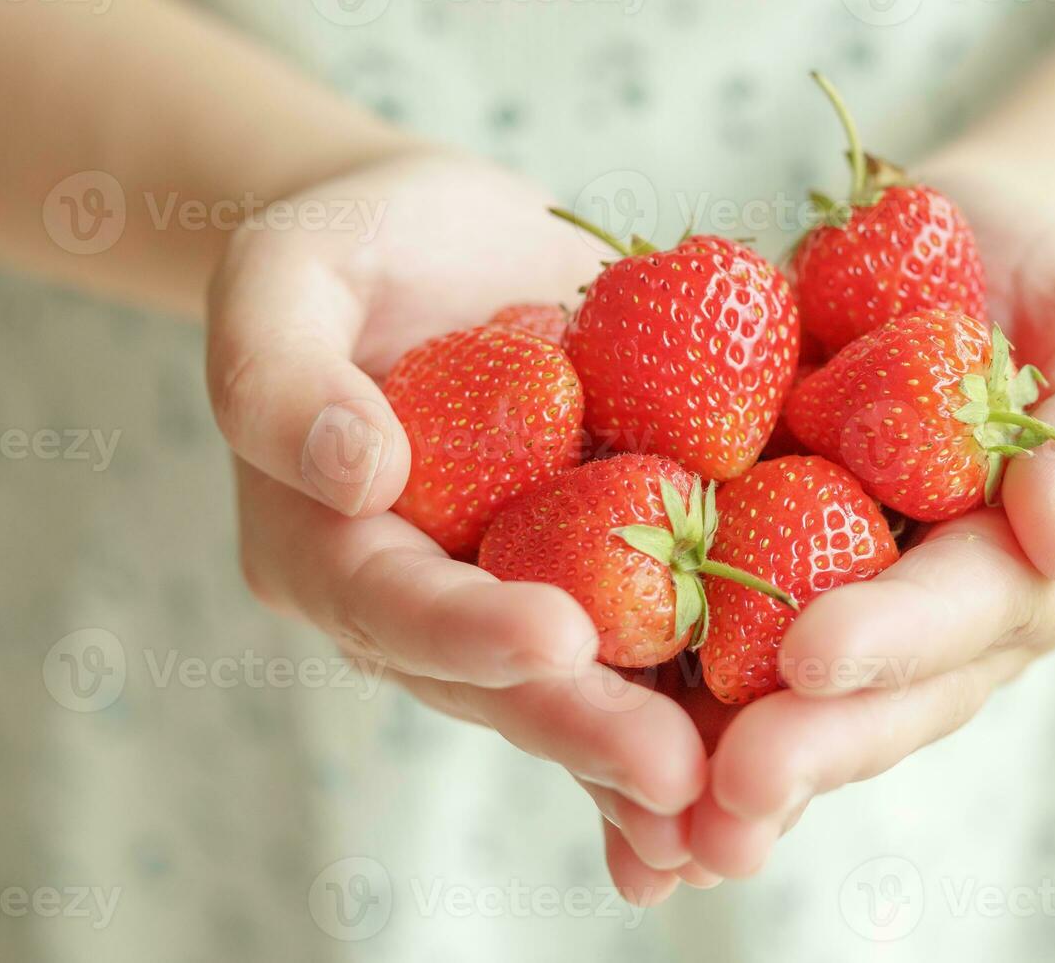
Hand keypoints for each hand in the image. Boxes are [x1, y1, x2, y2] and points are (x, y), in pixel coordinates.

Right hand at [205, 154, 708, 901]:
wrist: (449, 247)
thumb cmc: (350, 246)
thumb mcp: (280, 273)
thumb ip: (280, 372)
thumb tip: (354, 472)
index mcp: (332, 551)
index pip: (393, 606)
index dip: (469, 632)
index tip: (557, 638)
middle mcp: (431, 603)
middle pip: (503, 684)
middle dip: (590, 729)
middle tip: (677, 774)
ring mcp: (522, 596)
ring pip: (590, 691)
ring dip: (665, 749)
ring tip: (744, 808)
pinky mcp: (605, 572)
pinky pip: (656, 643)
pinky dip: (711, 700)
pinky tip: (774, 765)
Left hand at [687, 171, 1054, 876]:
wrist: (943, 261)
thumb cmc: (1042, 277)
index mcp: (1037, 571)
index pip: (969, 610)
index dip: (897, 637)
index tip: (811, 656)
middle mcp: (946, 623)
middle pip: (880, 695)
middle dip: (808, 745)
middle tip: (727, 794)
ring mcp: (856, 611)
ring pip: (796, 702)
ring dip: (731, 763)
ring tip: (662, 825)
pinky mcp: (770, 579)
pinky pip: (718, 641)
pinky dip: (668, 700)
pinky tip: (600, 740)